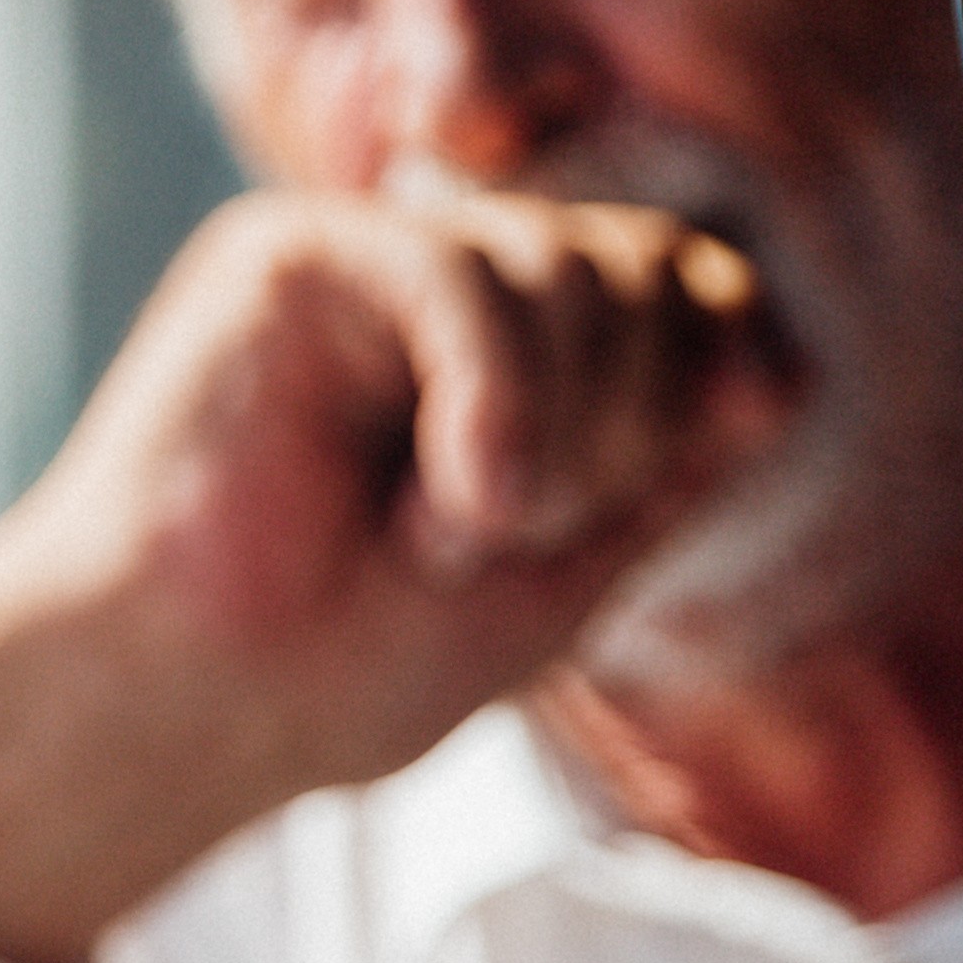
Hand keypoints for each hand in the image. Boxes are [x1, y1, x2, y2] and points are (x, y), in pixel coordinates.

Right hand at [0, 182, 783, 962]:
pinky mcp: (289, 257)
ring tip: (461, 541)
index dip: (726, 349)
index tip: (715, 449)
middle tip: (531, 537)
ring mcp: (366, 264)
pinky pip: (463, 277)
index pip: (684, 280)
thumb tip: (776, 359)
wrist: (186, 705)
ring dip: (561, 431)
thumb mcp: (568, 571)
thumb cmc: (343, 664)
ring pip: (567, 264)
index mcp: (513, 351)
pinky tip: (454, 508)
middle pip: (644, 262)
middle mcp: (443, 286)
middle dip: (635, 418)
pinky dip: (497, 403)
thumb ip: (669, 461)